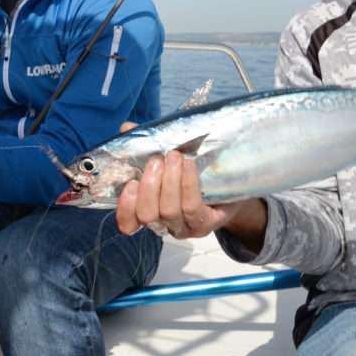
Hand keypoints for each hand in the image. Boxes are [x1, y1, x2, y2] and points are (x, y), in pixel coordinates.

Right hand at [115, 149, 245, 238]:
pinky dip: (188, 185)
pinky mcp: (205, 225)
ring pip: (169, 211)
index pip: (128, 222)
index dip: (125, 207)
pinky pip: (192, 208)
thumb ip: (146, 143)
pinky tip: (189, 165)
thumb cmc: (192, 168)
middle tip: (157, 160)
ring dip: (170, 181)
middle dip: (150, 186)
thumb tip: (126, 127)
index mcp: (148, 209)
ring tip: (175, 157)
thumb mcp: (167, 155)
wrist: (230, 181)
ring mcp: (184, 227)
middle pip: (147, 215)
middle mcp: (163, 224)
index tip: (130, 183)